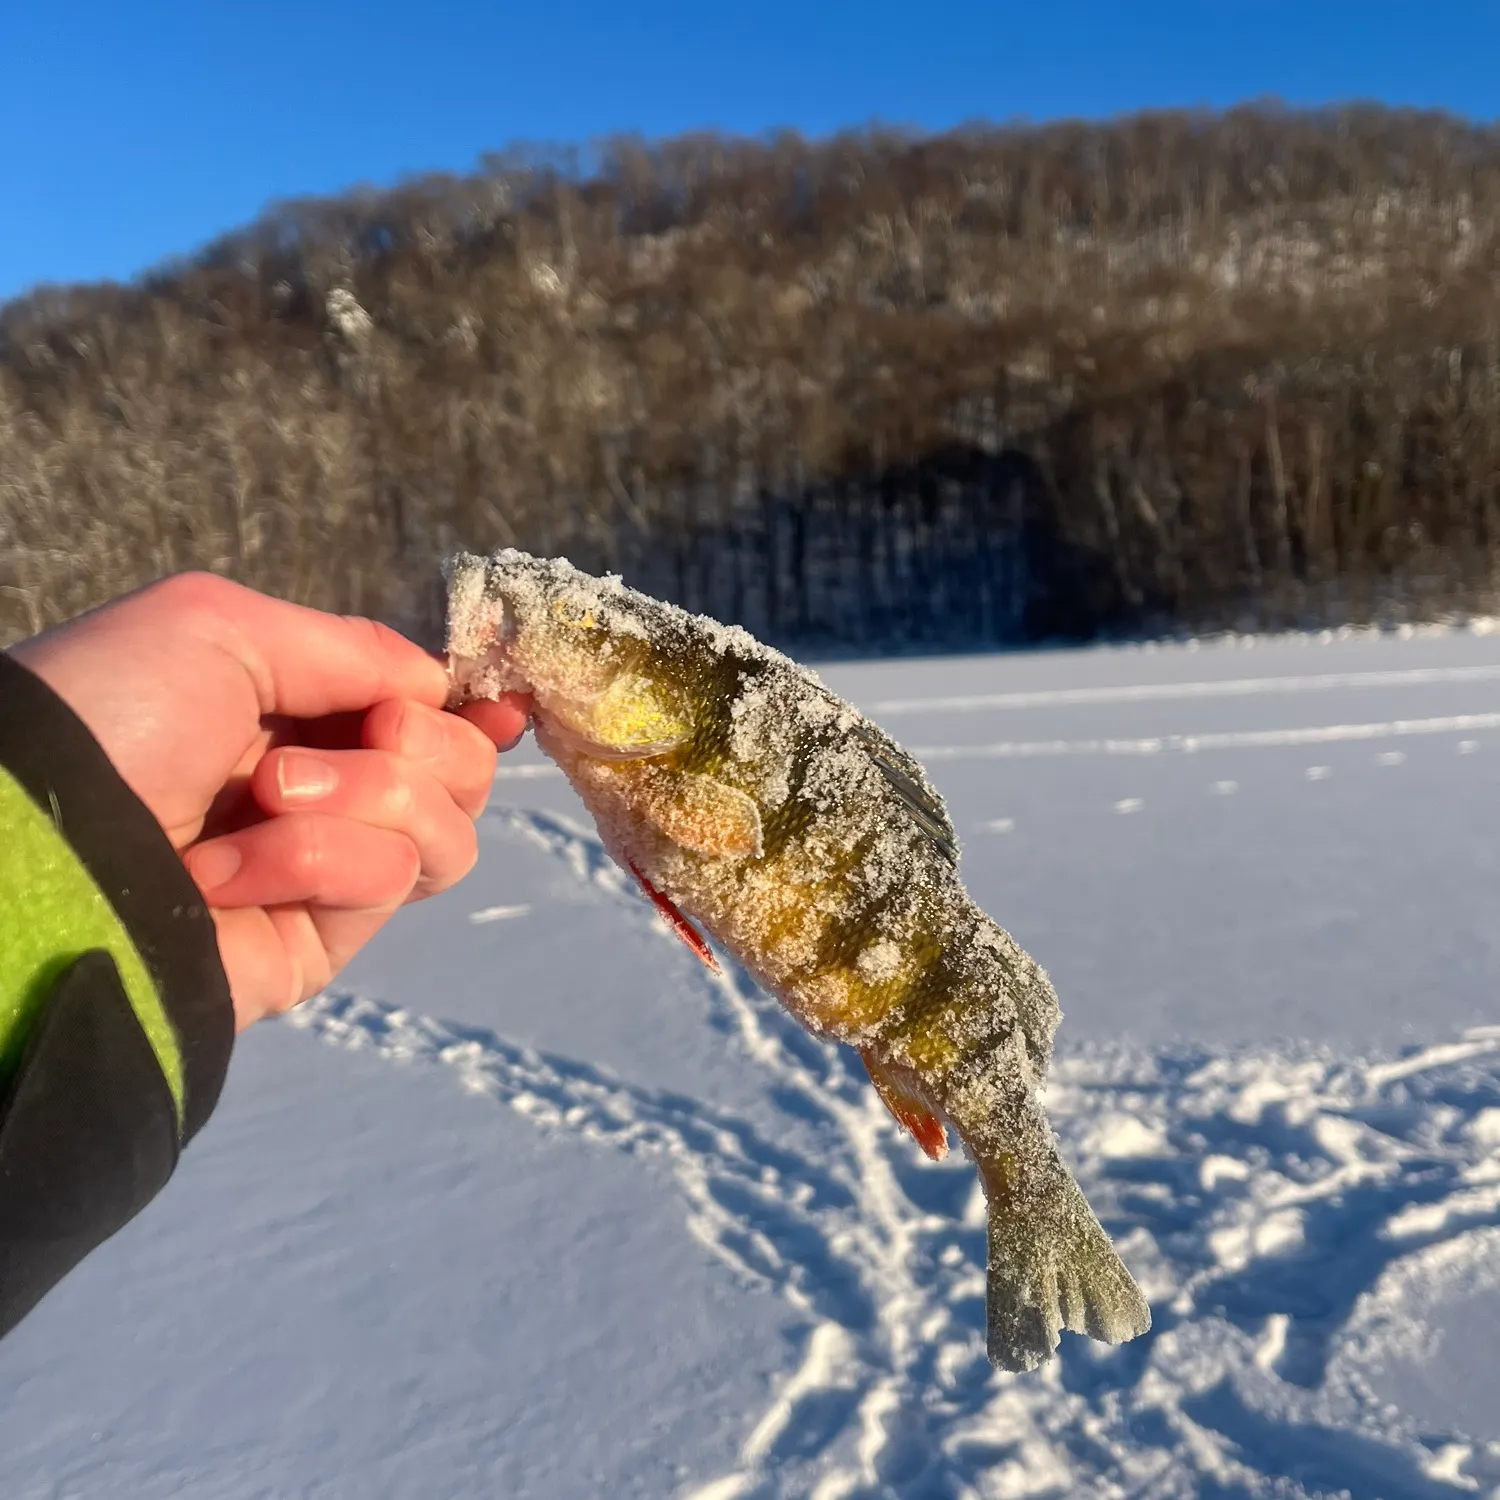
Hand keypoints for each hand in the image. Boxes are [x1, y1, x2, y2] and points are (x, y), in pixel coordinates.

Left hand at [9, 573, 529, 1030]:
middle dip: (424, 742)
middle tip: (365, 735)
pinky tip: (226, 870)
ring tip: (267, 799)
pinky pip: (393, 877)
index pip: (422, 715)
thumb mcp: (223, 626)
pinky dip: (317, 858)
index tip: (501, 704)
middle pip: (462, 772)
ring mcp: (328, 872)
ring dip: (367, 795)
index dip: (466, 709)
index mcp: (297, 714)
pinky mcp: (324, 939)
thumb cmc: (114, 714)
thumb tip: (445, 684)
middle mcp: (325, 792)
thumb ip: (354, 646)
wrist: (40, 848)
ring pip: (447, 830)